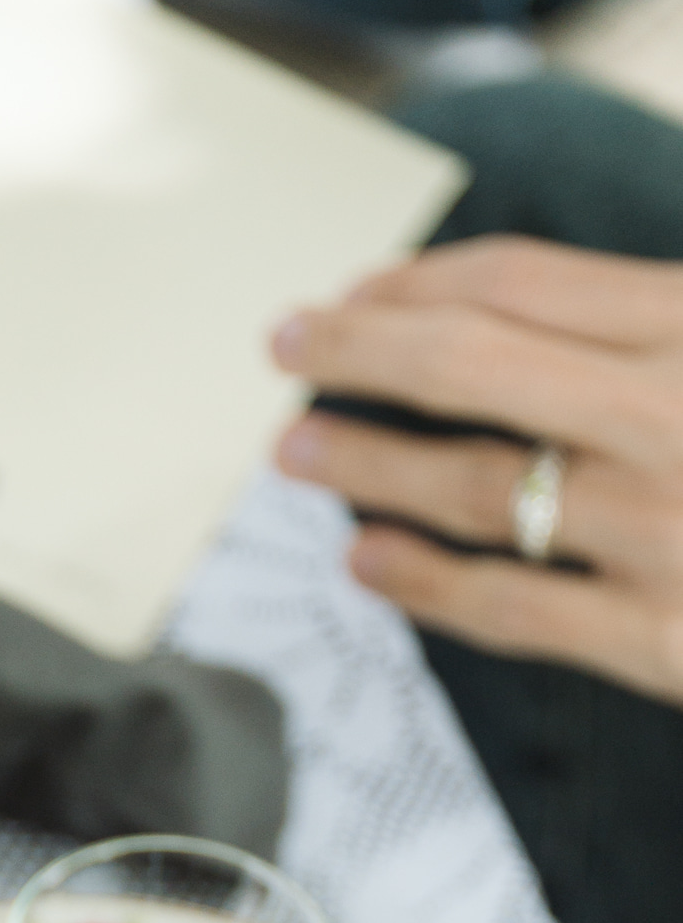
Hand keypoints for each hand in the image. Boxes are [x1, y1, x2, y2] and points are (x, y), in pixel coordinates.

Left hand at [271, 238, 682, 704]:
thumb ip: (649, 323)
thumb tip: (518, 311)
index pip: (524, 283)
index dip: (417, 284)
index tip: (348, 292)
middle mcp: (677, 413)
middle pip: (472, 364)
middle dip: (358, 349)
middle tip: (281, 345)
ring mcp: (664, 530)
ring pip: (472, 487)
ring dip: (367, 466)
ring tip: (301, 450)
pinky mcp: (660, 639)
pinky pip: (507, 607)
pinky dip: (420, 582)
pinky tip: (365, 561)